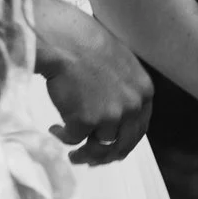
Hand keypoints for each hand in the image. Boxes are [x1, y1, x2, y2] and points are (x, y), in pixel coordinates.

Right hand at [31, 0, 153, 164]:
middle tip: (91, 159)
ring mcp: (110, 116)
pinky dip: (63, 137)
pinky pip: (74, 139)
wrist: (61, 39)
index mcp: (144, 91)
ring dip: (85, 154)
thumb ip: (122, 87)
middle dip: (106, 155)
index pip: (140, 127)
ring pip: (100, 147)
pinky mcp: (85, 121)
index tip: (112, 146)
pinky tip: (54, 129)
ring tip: (73, 155)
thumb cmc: (82, 41)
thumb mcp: (117, 62)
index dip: (124, 140)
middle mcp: (132, 107)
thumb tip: (111, 106)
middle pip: (124, 143)